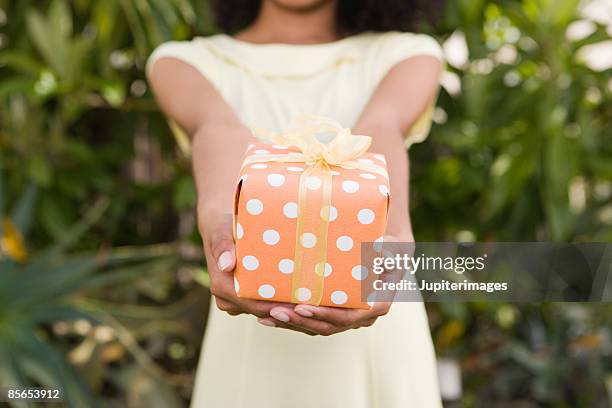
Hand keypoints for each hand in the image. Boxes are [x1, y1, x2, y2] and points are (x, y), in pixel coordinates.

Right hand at [199, 210, 318, 334]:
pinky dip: (284, 300)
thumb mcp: (221, 231)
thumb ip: (223, 246)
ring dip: (288, 307)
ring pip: (266, 310)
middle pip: (263, 311)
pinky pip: (266, 303)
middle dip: (288, 310)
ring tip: (315, 302)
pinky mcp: (247, 297)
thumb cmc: (222, 226)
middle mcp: (228, 299)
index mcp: (222, 287)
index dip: (278, 307)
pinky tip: (306, 296)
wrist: (220, 226)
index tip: (301, 304)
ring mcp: (238, 301)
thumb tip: (227, 265)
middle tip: (316, 305)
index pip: (254, 304)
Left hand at [257, 234, 412, 335]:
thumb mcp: (391, 249)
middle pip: (329, 325)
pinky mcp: (334, 317)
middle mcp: (362, 317)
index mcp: (377, 304)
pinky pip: (311, 324)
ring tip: (268, 316)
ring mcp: (347, 320)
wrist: (386, 255)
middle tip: (277, 311)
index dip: (325, 314)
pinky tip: (268, 318)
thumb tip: (380, 251)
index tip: (303, 307)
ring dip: (291, 324)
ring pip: (317, 328)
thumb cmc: (388, 249)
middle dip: (300, 321)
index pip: (349, 315)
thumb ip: (387, 254)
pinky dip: (291, 321)